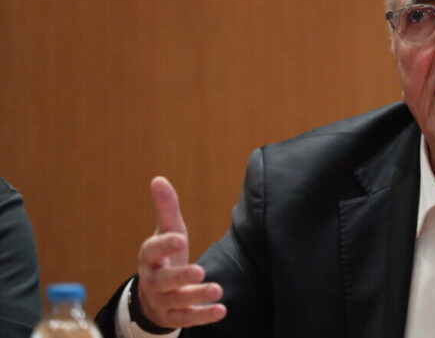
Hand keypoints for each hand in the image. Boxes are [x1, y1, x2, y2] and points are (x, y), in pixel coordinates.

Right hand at [135, 177, 226, 328]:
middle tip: (199, 271)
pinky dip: (202, 316)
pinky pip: (186, 318)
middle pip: (164, 281)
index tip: (180, 238)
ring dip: (196, 297)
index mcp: (149, 257)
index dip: (165, 245)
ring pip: (177, 301)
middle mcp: (153, 281)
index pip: (153, 251)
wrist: (152, 295)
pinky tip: (221, 310)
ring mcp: (162, 301)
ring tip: (217, 289)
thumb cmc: (164, 257)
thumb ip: (166, 208)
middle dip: (180, 277)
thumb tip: (159, 179)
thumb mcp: (166, 232)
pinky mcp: (173, 317)